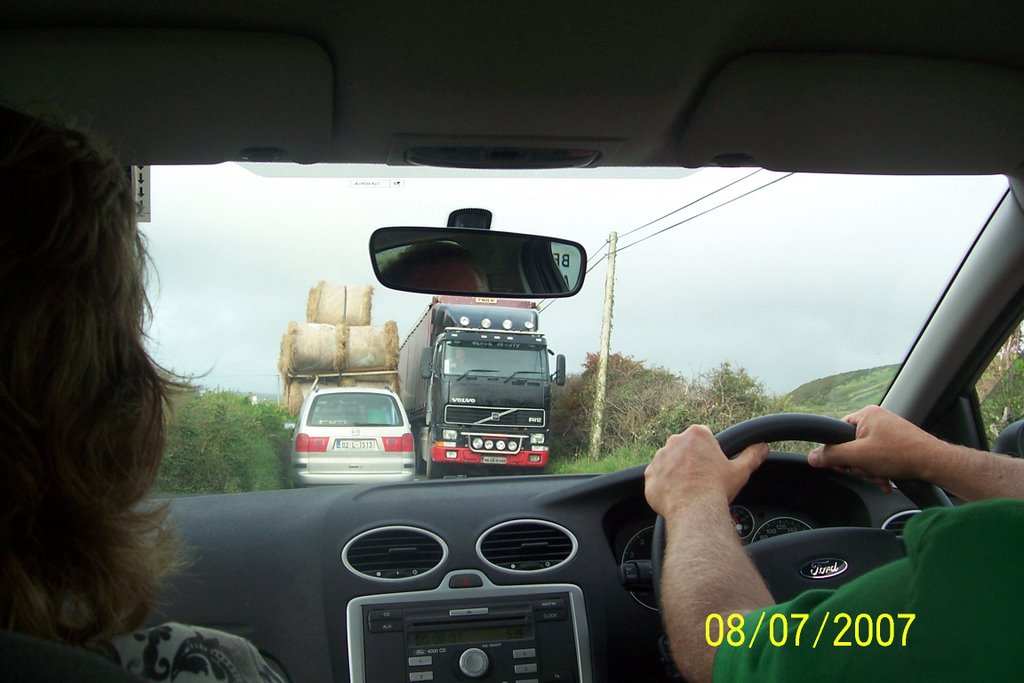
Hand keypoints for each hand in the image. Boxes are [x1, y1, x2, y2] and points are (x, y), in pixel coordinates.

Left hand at [644, 425, 768, 516]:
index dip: (709, 453)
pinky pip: (658, 478)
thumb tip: (762, 447)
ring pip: (670, 462)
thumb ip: (752, 455)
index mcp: (697, 434)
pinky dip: (665, 485)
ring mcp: (660, 457)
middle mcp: (675, 441)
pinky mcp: (650, 474)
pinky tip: (677, 496)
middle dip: (692, 461)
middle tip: (702, 479)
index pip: (703, 437)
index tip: (712, 467)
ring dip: (677, 472)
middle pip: (685, 448)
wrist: (694, 509)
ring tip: (689, 489)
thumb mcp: (740, 471)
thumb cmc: (716, 488)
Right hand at [808, 405, 949, 484]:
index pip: (838, 431)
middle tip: (866, 471)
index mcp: (866, 414)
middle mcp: (877, 419)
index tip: (844, 463)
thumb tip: (812, 457)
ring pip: (866, 454)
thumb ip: (832, 455)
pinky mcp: (898, 442)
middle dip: (858, 464)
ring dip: (870, 470)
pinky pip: (879, 457)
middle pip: (852, 445)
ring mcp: (889, 431)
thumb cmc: (901, 454)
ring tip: (881, 476)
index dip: (838, 450)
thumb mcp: (859, 456)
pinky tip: (886, 478)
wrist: (935, 463)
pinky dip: (880, 469)